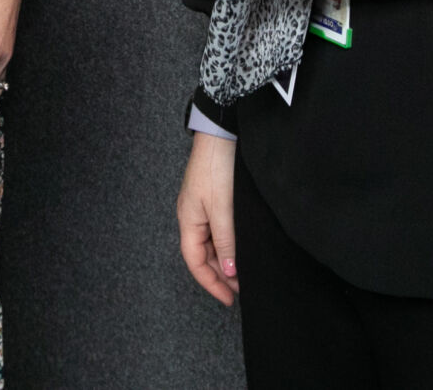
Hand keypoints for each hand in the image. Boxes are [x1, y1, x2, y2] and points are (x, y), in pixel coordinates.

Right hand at [176, 131, 238, 305]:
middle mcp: (192, 217)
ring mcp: (202, 207)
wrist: (220, 133)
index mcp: (188, 220)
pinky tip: (241, 248)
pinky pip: (218, 230)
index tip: (229, 299)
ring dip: (225, 260)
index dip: (211, 283)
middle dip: (220, 275)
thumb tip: (228, 271)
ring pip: (211, 244)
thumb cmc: (216, 167)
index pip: (195, 262)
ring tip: (244, 273)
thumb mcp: (222, 208)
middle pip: (202, 255)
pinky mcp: (213, 199)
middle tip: (243, 289)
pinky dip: (228, 244)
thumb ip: (225, 241)